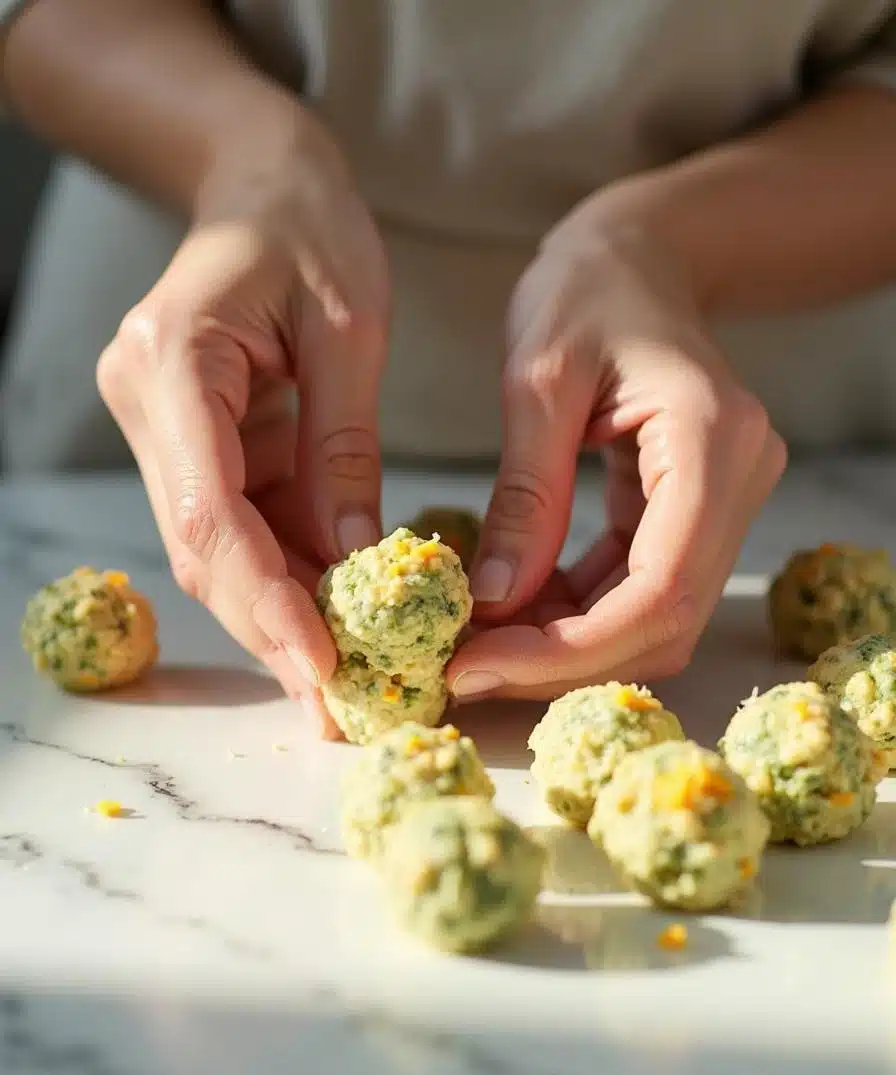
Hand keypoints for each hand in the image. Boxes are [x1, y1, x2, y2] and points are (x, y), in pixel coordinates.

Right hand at [97, 112, 389, 732]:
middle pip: (202, 548)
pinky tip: (335, 615)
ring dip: (279, 613)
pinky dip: (286, 571)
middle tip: (335, 705)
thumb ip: (345, 447)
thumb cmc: (308, 225)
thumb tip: (356, 562)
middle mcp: (146, 404)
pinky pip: (237, 522)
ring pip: (215, 548)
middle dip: (270, 629)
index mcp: (172, 359)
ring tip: (346, 680)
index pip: (208, 510)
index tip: (320, 665)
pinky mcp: (191, 441)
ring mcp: (162, 428)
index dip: (262, 599)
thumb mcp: (351, 327)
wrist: (259, 181)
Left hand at [449, 220, 786, 700]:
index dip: (571, 648)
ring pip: (655, 617)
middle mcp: (738, 480)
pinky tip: (512, 611)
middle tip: (465, 670)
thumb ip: (523, 494)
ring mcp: (723, 500)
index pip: (661, 589)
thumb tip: (492, 601)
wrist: (635, 258)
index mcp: (712, 441)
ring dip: (566, 644)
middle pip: (665, 620)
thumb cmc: (585, 290)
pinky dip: (575, 610)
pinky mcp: (692, 509)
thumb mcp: (536, 380)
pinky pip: (638, 585)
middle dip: (561, 660)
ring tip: (477, 644)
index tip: (477, 664)